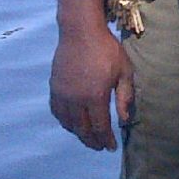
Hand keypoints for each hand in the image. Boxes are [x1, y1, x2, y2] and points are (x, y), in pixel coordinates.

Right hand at [50, 28, 133, 150]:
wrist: (80, 31)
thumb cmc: (107, 50)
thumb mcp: (124, 72)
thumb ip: (125, 97)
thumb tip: (125, 119)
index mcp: (95, 97)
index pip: (99, 127)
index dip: (105, 140)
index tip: (111, 147)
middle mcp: (75, 100)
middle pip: (82, 129)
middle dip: (92, 141)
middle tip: (99, 147)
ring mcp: (62, 94)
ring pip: (68, 123)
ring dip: (78, 133)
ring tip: (88, 137)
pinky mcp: (54, 88)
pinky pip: (57, 112)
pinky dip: (65, 121)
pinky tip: (72, 123)